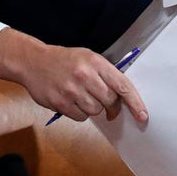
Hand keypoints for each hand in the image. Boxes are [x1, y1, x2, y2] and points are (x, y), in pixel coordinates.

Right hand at [0, 27, 148, 122]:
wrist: (33, 62)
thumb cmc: (66, 60)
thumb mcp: (88, 58)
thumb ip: (105, 74)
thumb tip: (122, 97)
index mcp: (96, 63)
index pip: (122, 86)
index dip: (135, 103)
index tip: (143, 115)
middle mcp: (85, 76)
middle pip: (110, 101)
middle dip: (111, 105)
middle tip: (106, 103)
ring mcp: (71, 91)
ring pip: (95, 111)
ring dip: (93, 108)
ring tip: (82, 95)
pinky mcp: (60, 103)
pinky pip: (81, 117)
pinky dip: (80, 113)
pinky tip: (71, 101)